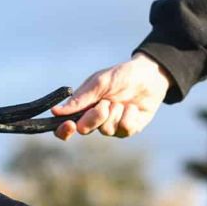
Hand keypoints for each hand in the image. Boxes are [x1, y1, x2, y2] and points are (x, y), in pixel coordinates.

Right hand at [51, 53, 171, 139]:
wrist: (150, 75)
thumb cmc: (121, 75)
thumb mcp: (99, 83)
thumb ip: (79, 99)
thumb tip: (55, 111)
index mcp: (82, 108)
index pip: (65, 127)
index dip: (64, 130)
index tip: (69, 125)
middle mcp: (94, 120)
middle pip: (84, 129)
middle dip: (95, 116)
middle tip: (105, 103)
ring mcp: (111, 126)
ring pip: (106, 129)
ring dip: (115, 112)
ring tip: (121, 100)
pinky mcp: (128, 130)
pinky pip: (124, 129)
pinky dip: (129, 115)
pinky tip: (132, 107)